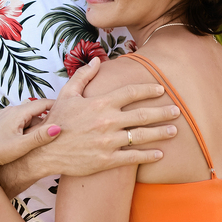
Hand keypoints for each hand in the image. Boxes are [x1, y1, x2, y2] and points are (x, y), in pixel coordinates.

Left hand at [0, 98, 59, 182]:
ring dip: (34, 122)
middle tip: (59, 124)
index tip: (68, 108)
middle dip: (46, 116)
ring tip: (43, 134)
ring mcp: (2, 116)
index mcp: (17, 113)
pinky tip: (27, 137)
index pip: (42, 103)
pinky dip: (25, 125)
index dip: (56, 105)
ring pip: (24, 116)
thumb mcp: (21, 146)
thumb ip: (40, 137)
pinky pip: (16, 120)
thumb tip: (58, 128)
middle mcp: (10, 110)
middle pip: (34, 110)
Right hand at [36, 57, 178, 176]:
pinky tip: (160, 153)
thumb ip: (83, 76)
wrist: (44, 151)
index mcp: (100, 103)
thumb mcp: (67, 94)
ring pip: (142, 136)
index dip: (148, 90)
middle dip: (163, 112)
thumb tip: (95, 61)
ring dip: (161, 133)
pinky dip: (148, 155)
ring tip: (174, 131)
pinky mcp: (107, 160)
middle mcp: (108, 121)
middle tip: (177, 110)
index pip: (131, 92)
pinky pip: (133, 157)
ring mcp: (108, 142)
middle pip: (143, 114)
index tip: (161, 90)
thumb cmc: (56, 121)